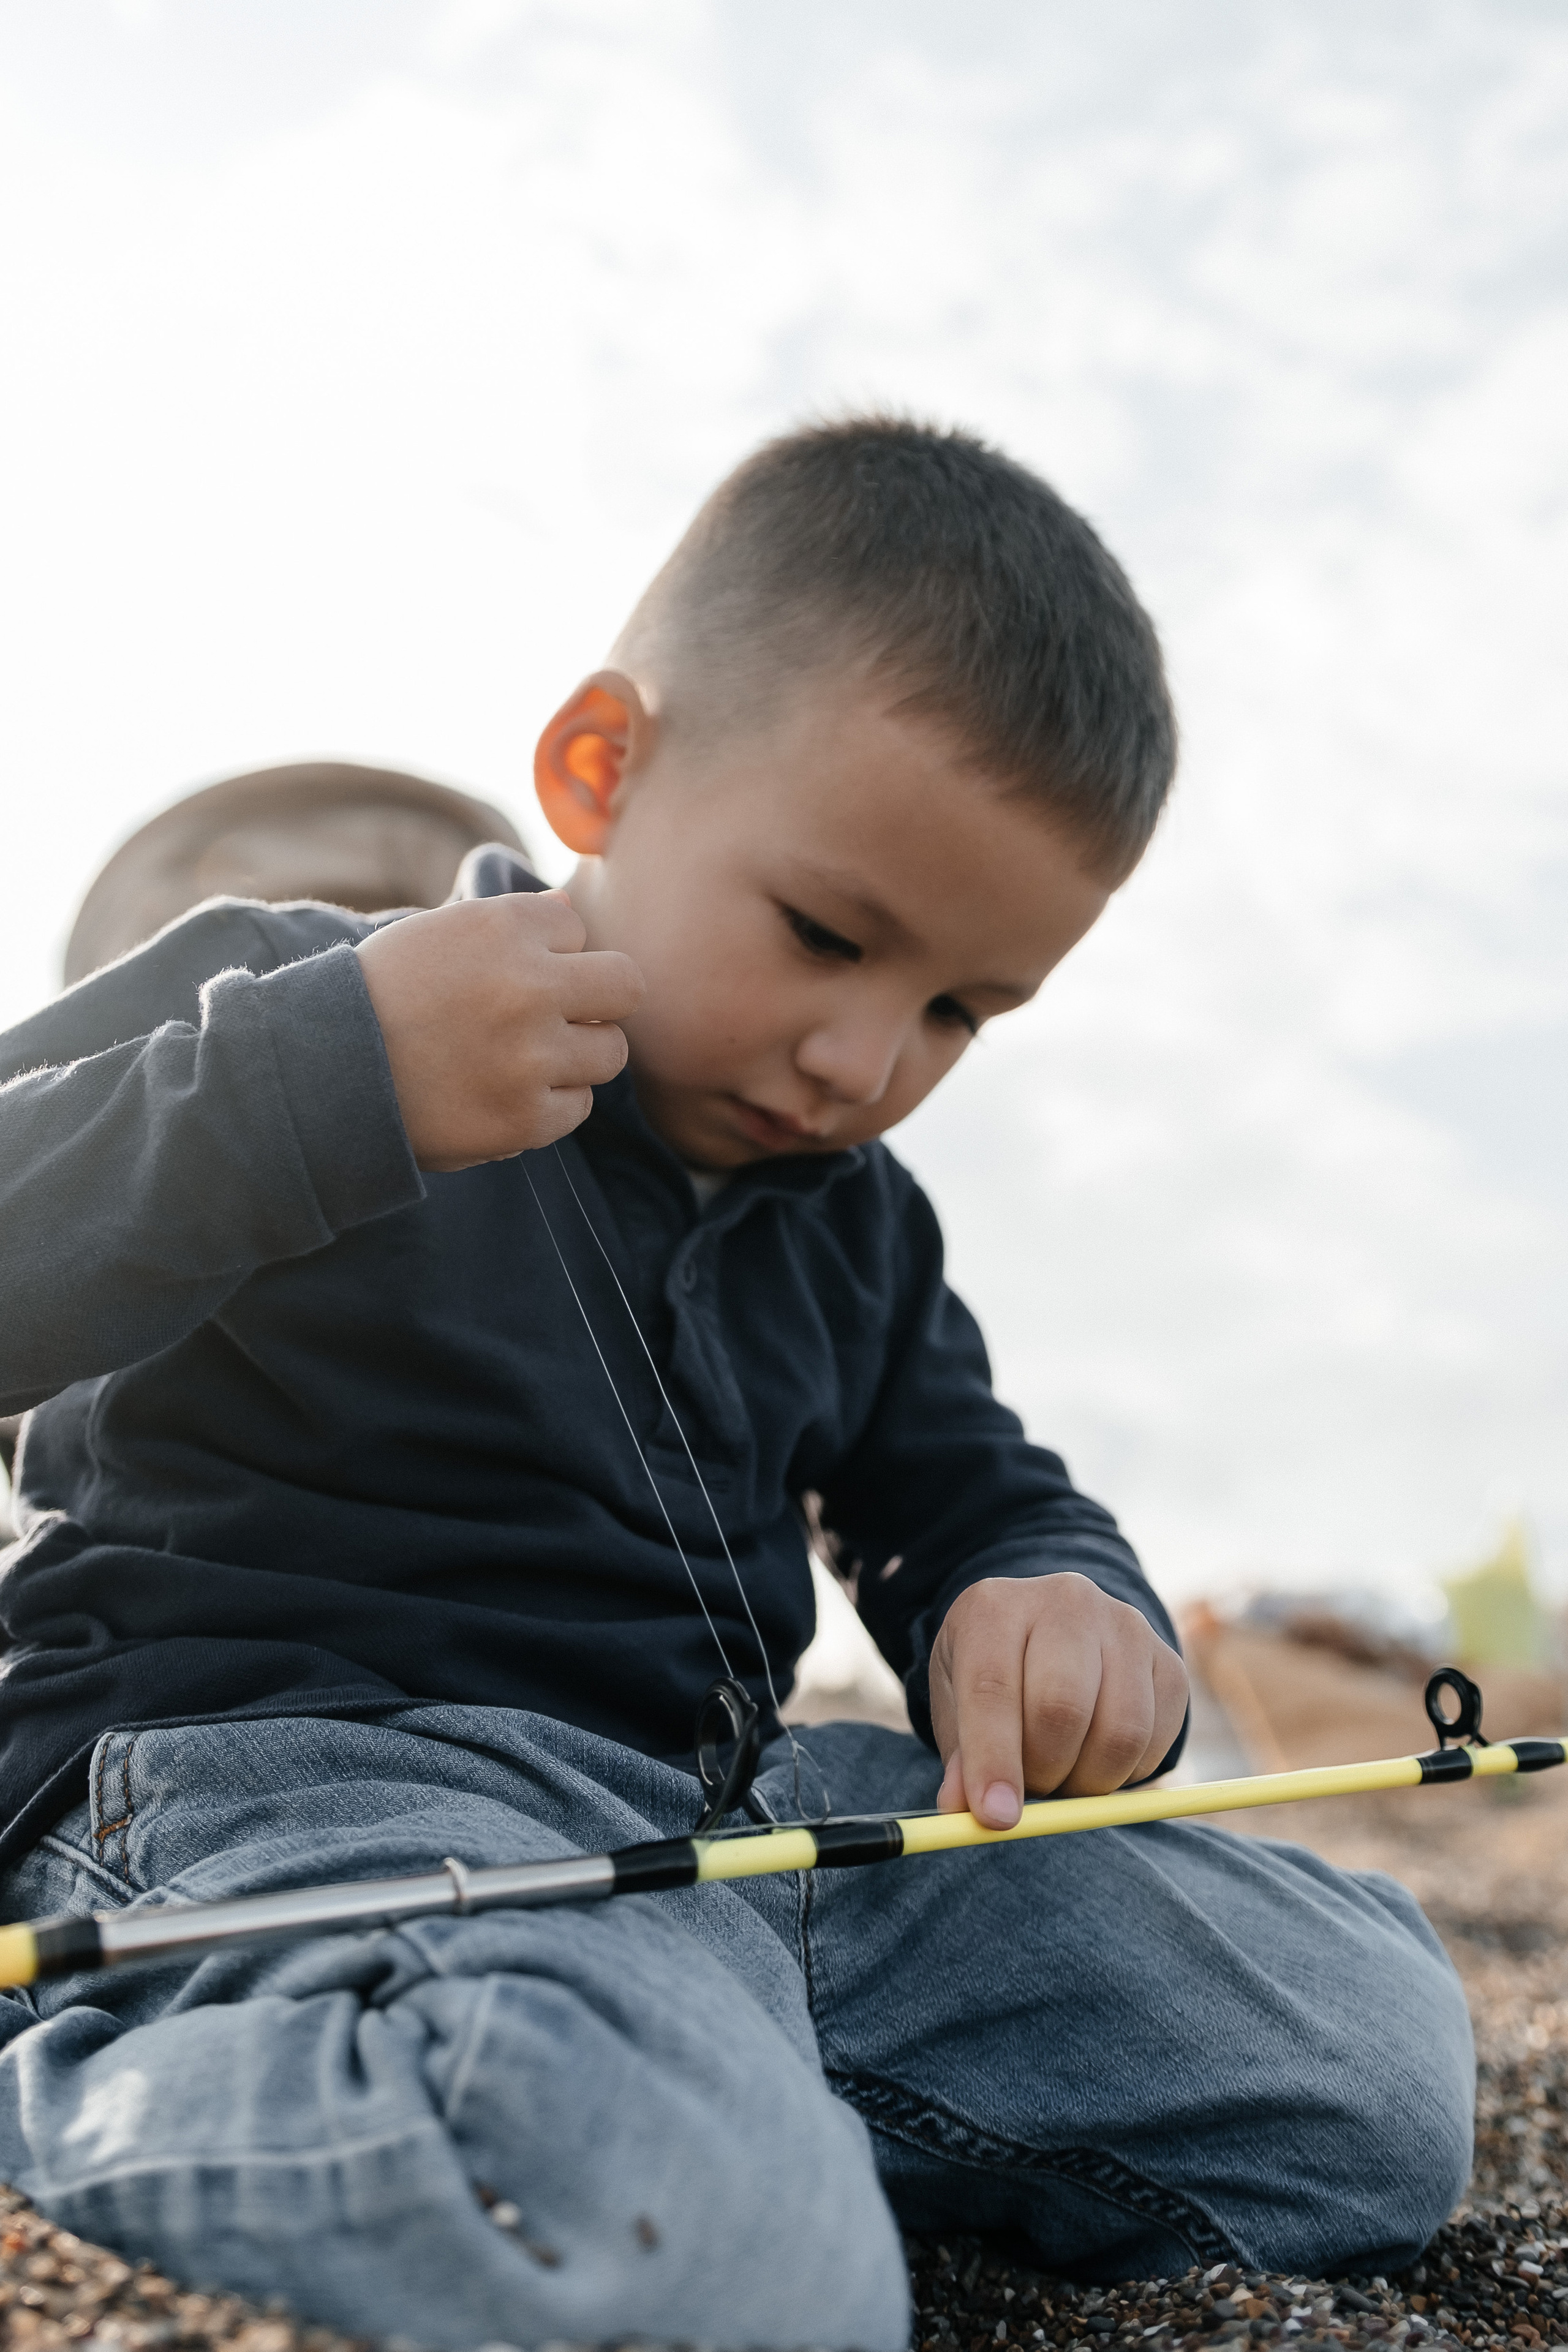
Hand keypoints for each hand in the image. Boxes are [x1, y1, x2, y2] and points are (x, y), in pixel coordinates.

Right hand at [355, 892, 643, 1170]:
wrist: (321, 1073)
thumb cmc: (379, 996)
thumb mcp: (435, 935)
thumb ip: (510, 923)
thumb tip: (571, 912)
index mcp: (503, 928)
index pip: (577, 930)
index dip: (547, 953)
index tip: (506, 974)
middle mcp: (527, 987)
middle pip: (626, 985)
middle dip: (597, 1000)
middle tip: (558, 1016)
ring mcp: (532, 1057)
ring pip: (610, 1052)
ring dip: (576, 1055)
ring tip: (523, 1059)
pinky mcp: (525, 1119)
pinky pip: (578, 1106)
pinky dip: (548, 1103)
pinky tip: (502, 1094)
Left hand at [929, 1571, 1187, 1826]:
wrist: (1051, 1630)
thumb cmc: (995, 1674)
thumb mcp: (957, 1704)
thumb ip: (960, 1757)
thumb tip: (962, 1809)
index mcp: (995, 1608)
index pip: (992, 1688)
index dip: (994, 1759)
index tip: (996, 1817)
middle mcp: (1066, 1603)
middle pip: (1063, 1709)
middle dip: (1044, 1772)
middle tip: (1032, 1789)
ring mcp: (1126, 1627)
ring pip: (1120, 1732)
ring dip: (1089, 1780)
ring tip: (1063, 1773)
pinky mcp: (1168, 1662)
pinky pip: (1157, 1742)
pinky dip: (1128, 1774)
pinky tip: (1097, 1758)